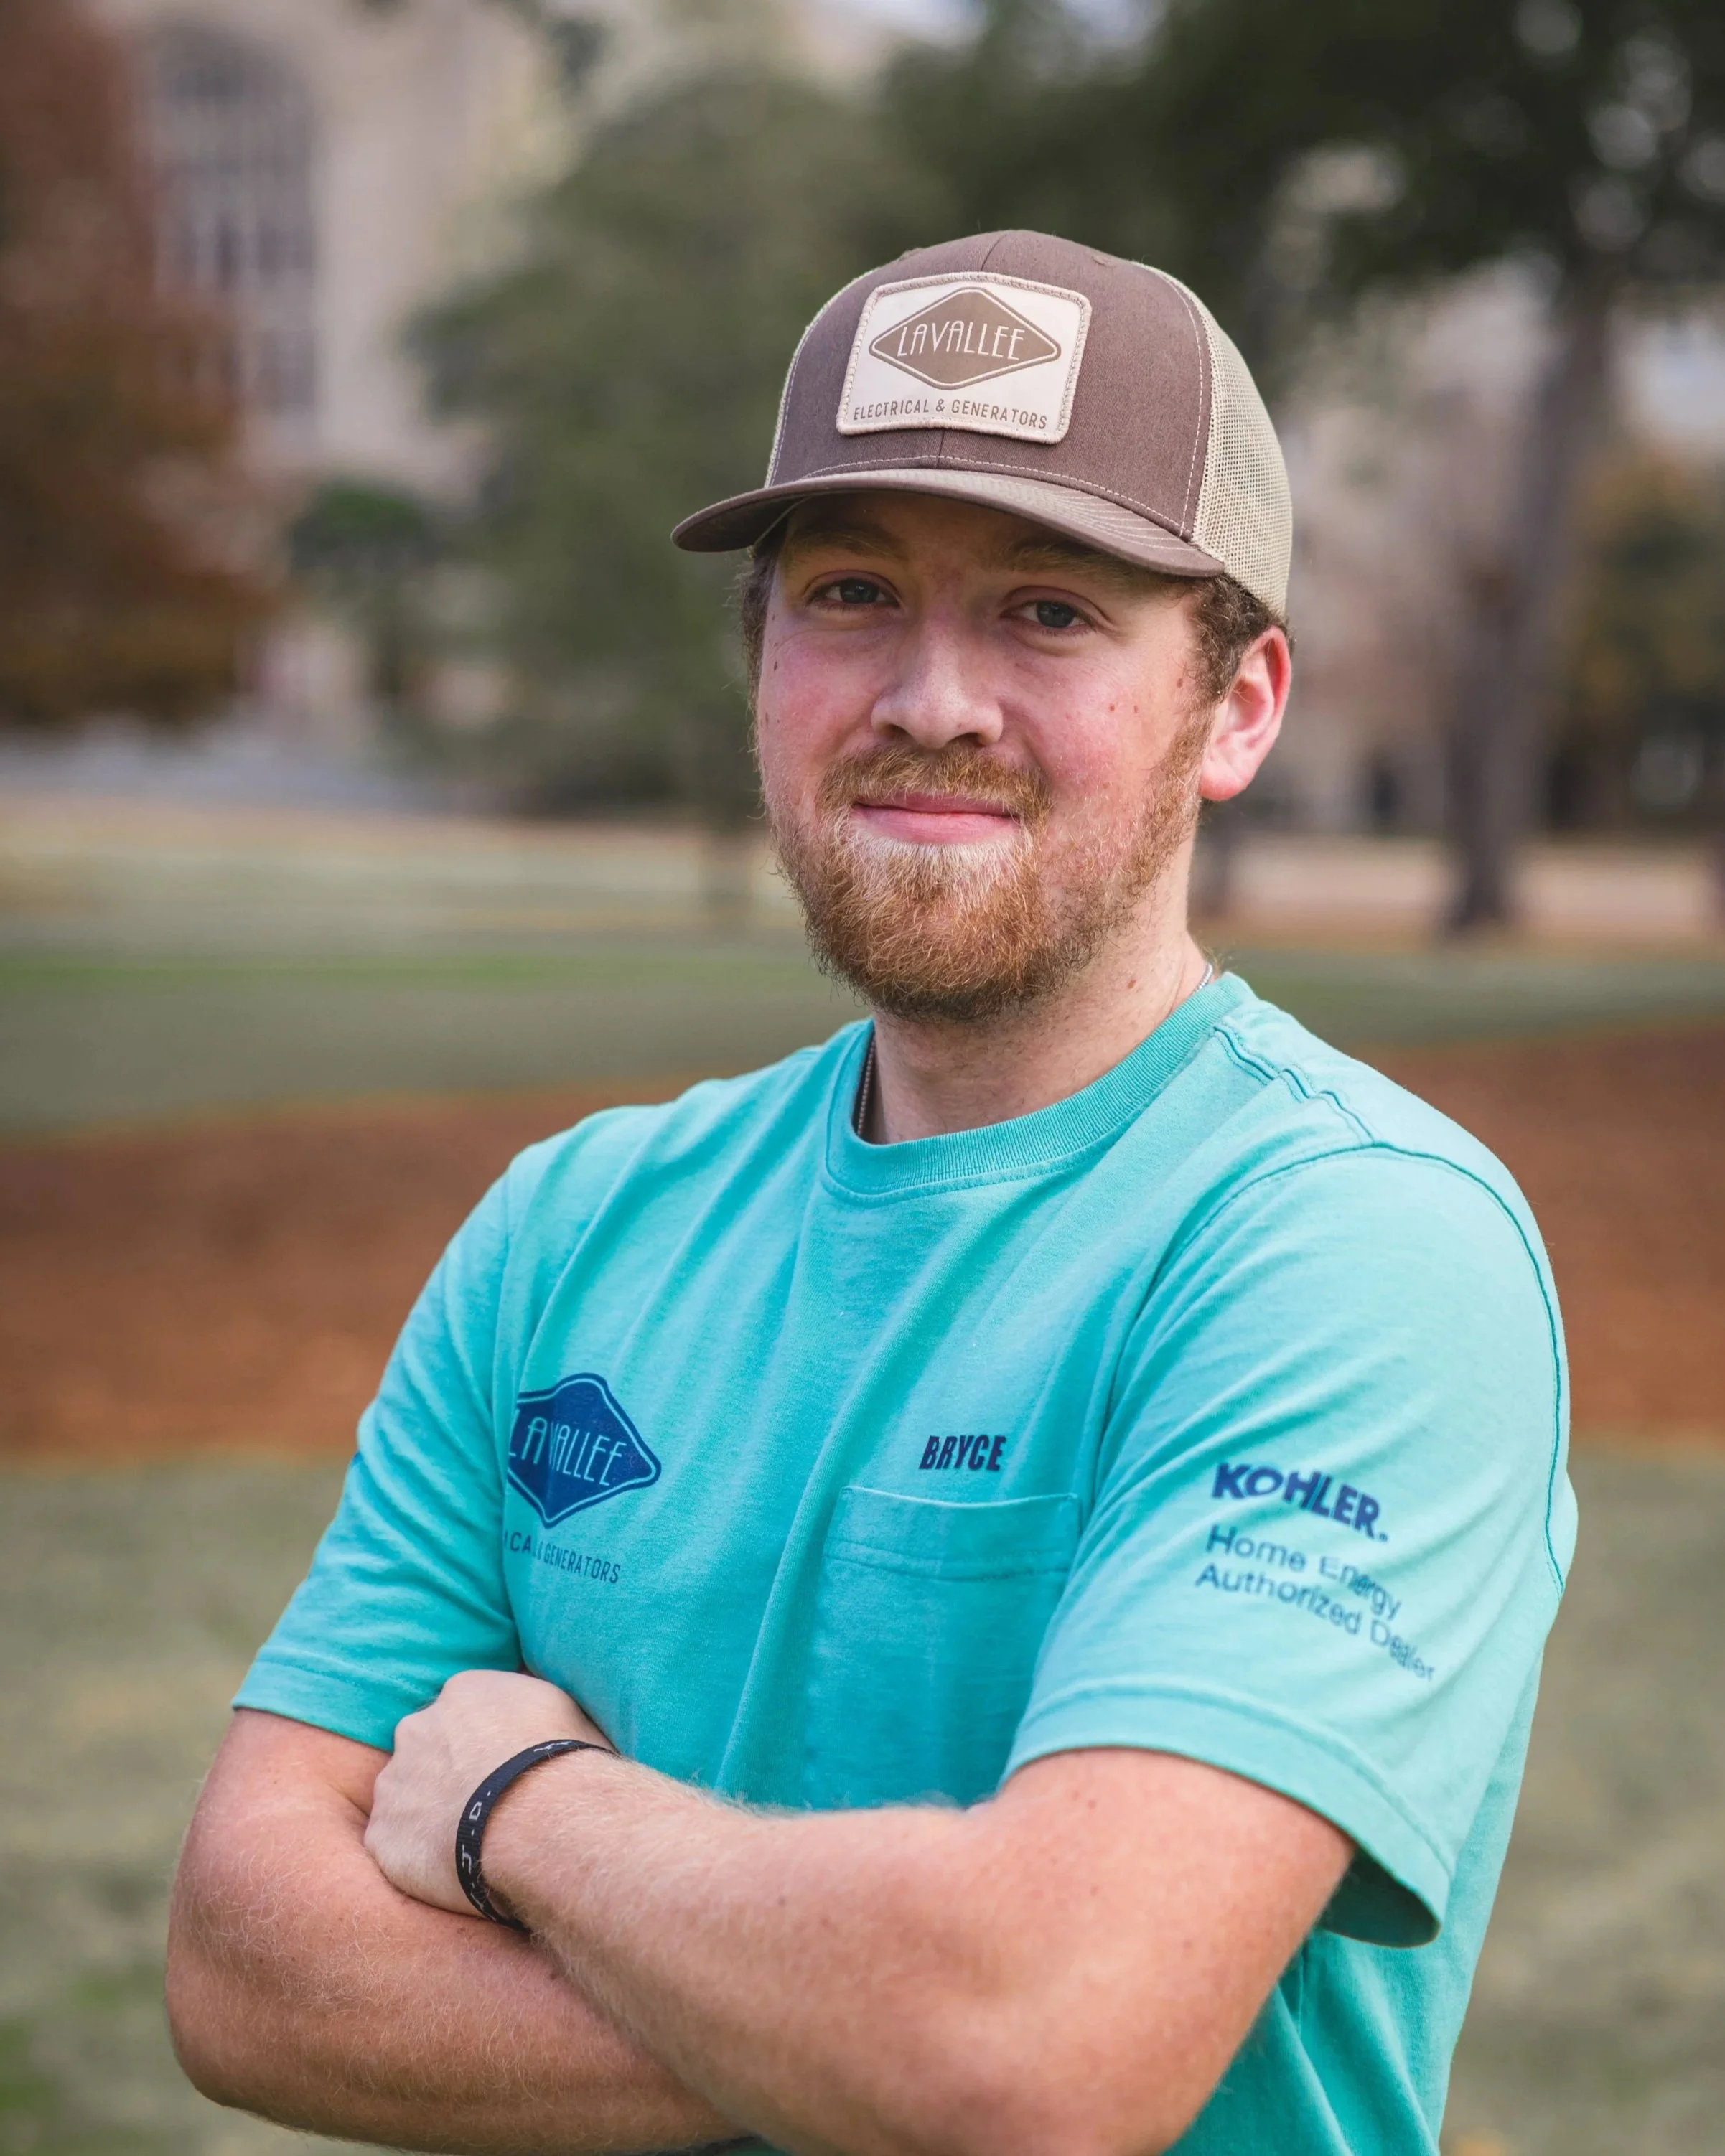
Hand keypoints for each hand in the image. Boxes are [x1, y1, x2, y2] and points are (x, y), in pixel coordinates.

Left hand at [364, 1670, 608, 1915]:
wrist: (541, 1820)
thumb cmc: (566, 1766)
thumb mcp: (565, 1710)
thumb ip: (532, 1707)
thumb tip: (534, 1716)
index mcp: (464, 1691)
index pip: (463, 1711)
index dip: (482, 1743)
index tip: (499, 1768)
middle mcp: (418, 1727)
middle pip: (425, 1748)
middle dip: (445, 1774)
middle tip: (481, 1807)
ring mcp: (394, 1781)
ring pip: (405, 1798)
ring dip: (427, 1817)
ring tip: (469, 1846)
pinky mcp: (382, 1835)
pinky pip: (394, 1846)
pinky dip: (417, 1859)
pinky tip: (451, 1872)